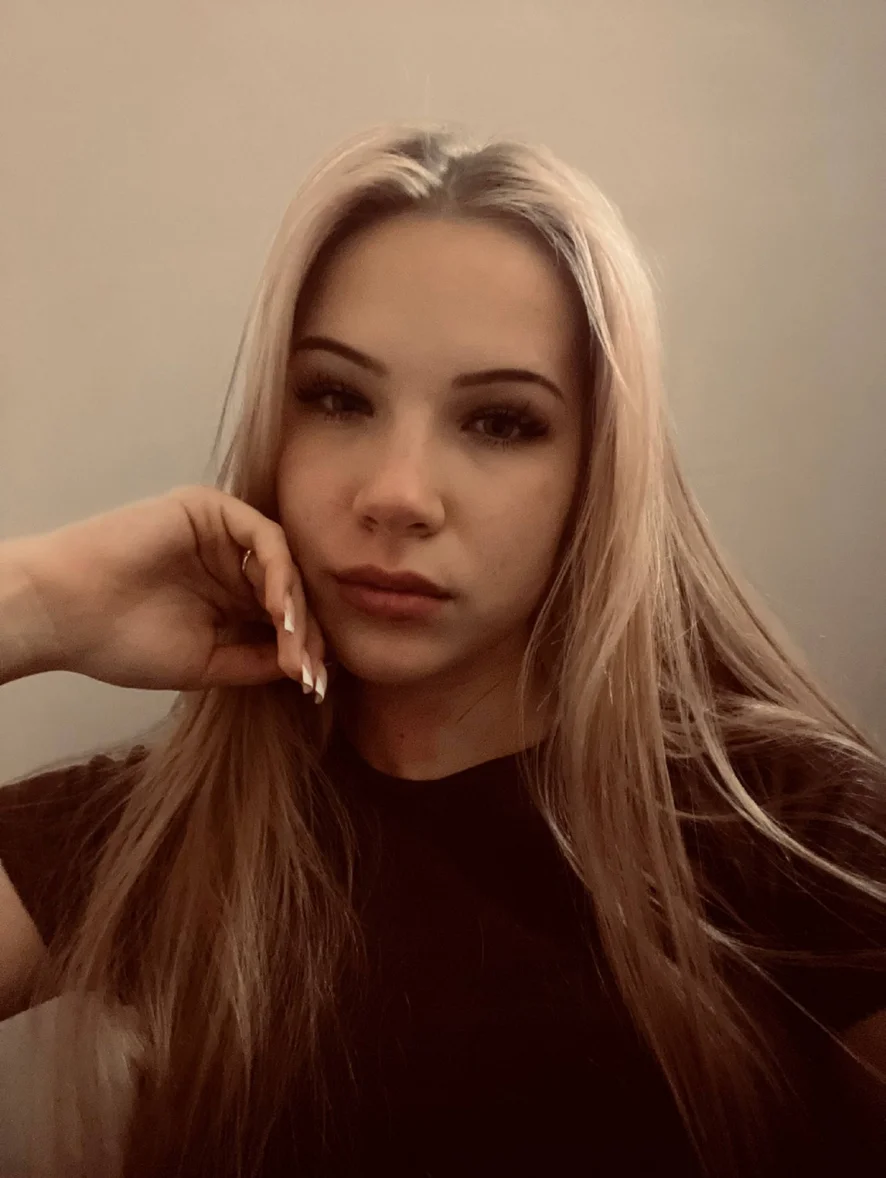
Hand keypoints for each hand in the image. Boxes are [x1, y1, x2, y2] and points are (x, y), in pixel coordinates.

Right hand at [12, 485, 325, 694]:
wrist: (64, 614)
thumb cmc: (122, 642)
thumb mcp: (205, 662)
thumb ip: (255, 660)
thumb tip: (307, 667)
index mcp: (230, 596)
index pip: (282, 617)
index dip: (303, 650)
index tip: (314, 687)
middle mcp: (232, 561)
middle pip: (290, 590)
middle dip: (306, 633)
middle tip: (312, 672)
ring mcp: (223, 533)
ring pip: (283, 565)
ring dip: (295, 607)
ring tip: (296, 647)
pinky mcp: (211, 509)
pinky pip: (264, 537)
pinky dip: (279, 574)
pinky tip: (280, 612)